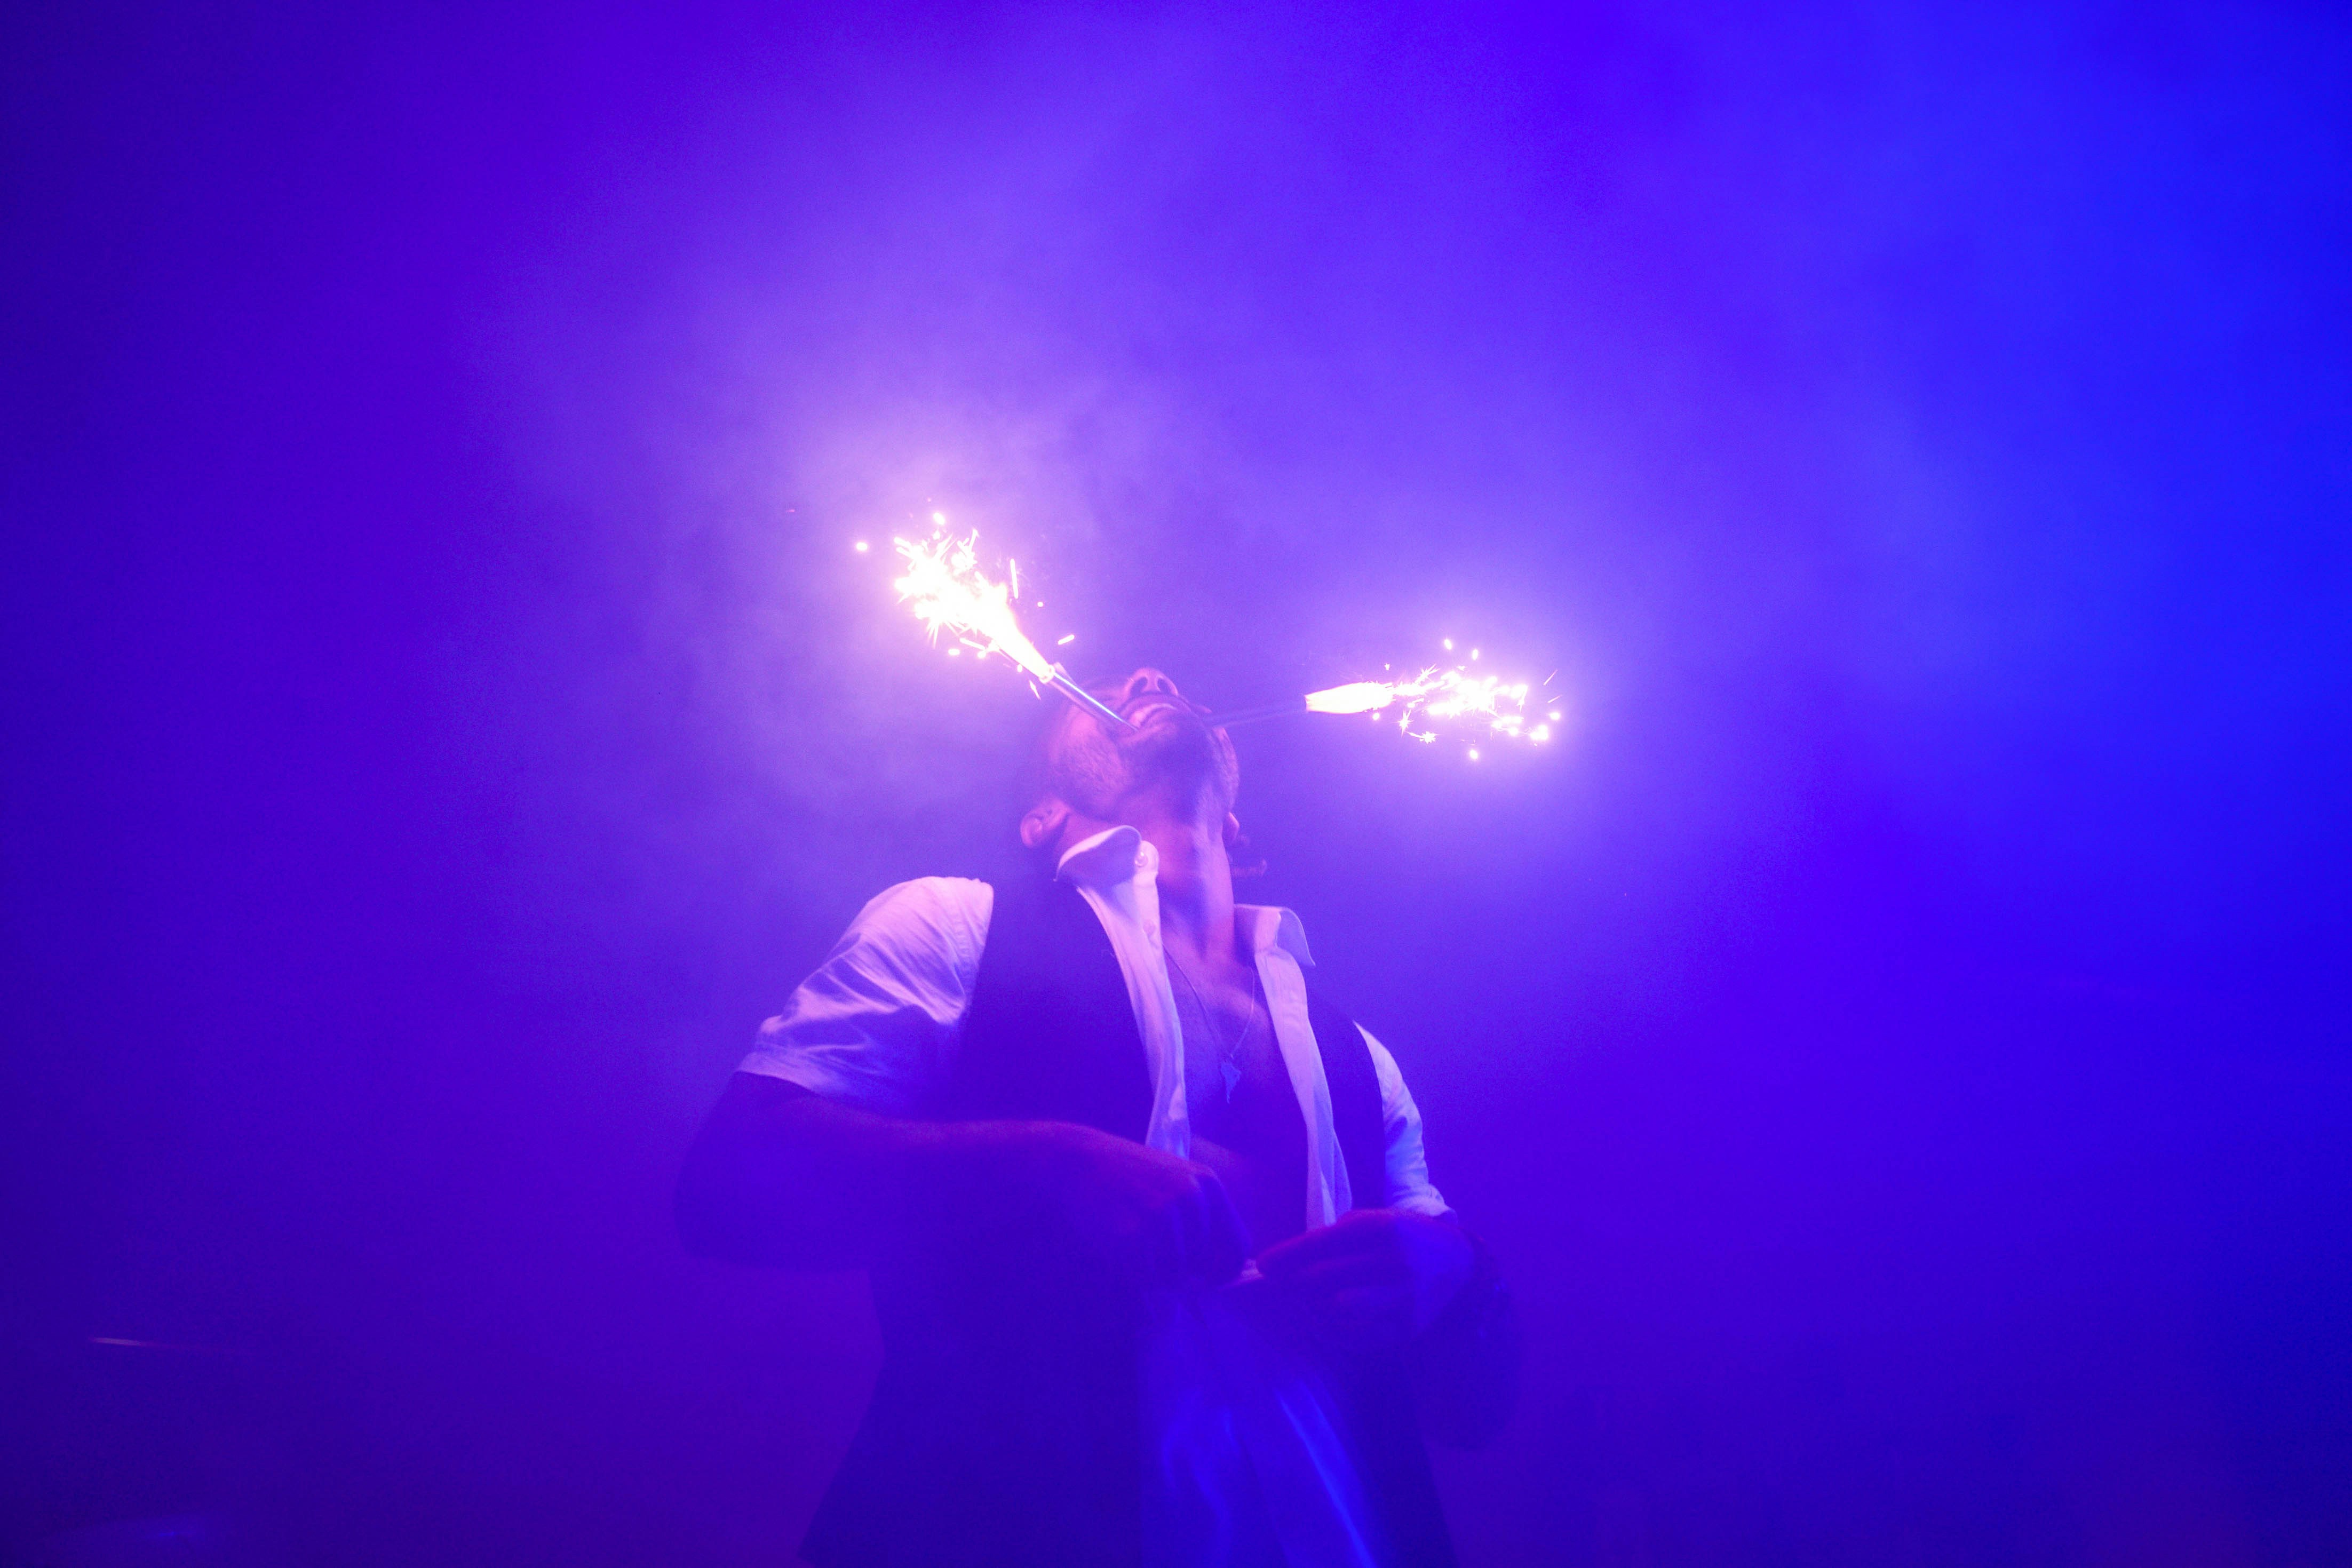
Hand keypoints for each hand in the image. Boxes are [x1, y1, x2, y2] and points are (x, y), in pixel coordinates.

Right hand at [1013, 1122, 1251, 1287]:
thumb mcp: (1175, 1183)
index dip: (1226, 1271)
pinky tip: (1120, 1243)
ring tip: (1134, 1240)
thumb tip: (1219, 1272)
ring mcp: (1164, 1215)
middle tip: (1155, 1253)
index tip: (1208, 1279)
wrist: (1079, 1160)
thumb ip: (1201, 1221)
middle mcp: (1192, 1198)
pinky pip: (1147, 1276)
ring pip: (1176, 1274)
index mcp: (1208, 1185)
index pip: (1239, 1246)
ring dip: (1156, 1270)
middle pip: (1205, 1266)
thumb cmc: (1128, 1177)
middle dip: (1184, 1272)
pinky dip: (1135, 1271)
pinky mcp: (1135, 1233)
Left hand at [1253, 1209, 1474, 1349]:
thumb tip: (1291, 1257)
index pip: (1327, 1242)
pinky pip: (1360, 1336)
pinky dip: (1333, 1332)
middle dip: (1295, 1284)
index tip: (1264, 1264)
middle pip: (1330, 1279)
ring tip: (1300, 1305)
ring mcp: (1404, 1298)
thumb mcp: (1377, 1220)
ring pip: (1343, 1311)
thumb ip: (1339, 1235)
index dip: (1290, 1255)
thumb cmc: (1405, 1236)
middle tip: (1278, 1286)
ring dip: (1312, 1310)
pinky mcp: (1407, 1327)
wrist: (1457, 1263)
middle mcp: (1397, 1263)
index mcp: (1385, 1228)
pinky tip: (1322, 1323)